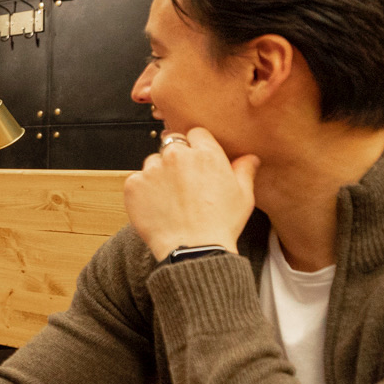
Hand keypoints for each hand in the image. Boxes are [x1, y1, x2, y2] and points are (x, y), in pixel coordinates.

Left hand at [123, 127, 258, 260]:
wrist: (194, 250)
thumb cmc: (220, 225)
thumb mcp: (243, 196)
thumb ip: (244, 171)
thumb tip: (249, 158)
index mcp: (205, 153)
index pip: (196, 133)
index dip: (197, 147)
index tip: (197, 162)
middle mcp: (177, 155)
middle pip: (172, 144)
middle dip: (177, 158)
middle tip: (182, 182)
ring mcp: (153, 169)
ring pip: (153, 162)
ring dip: (159, 174)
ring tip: (170, 199)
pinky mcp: (134, 185)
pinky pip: (136, 180)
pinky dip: (142, 191)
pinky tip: (156, 206)